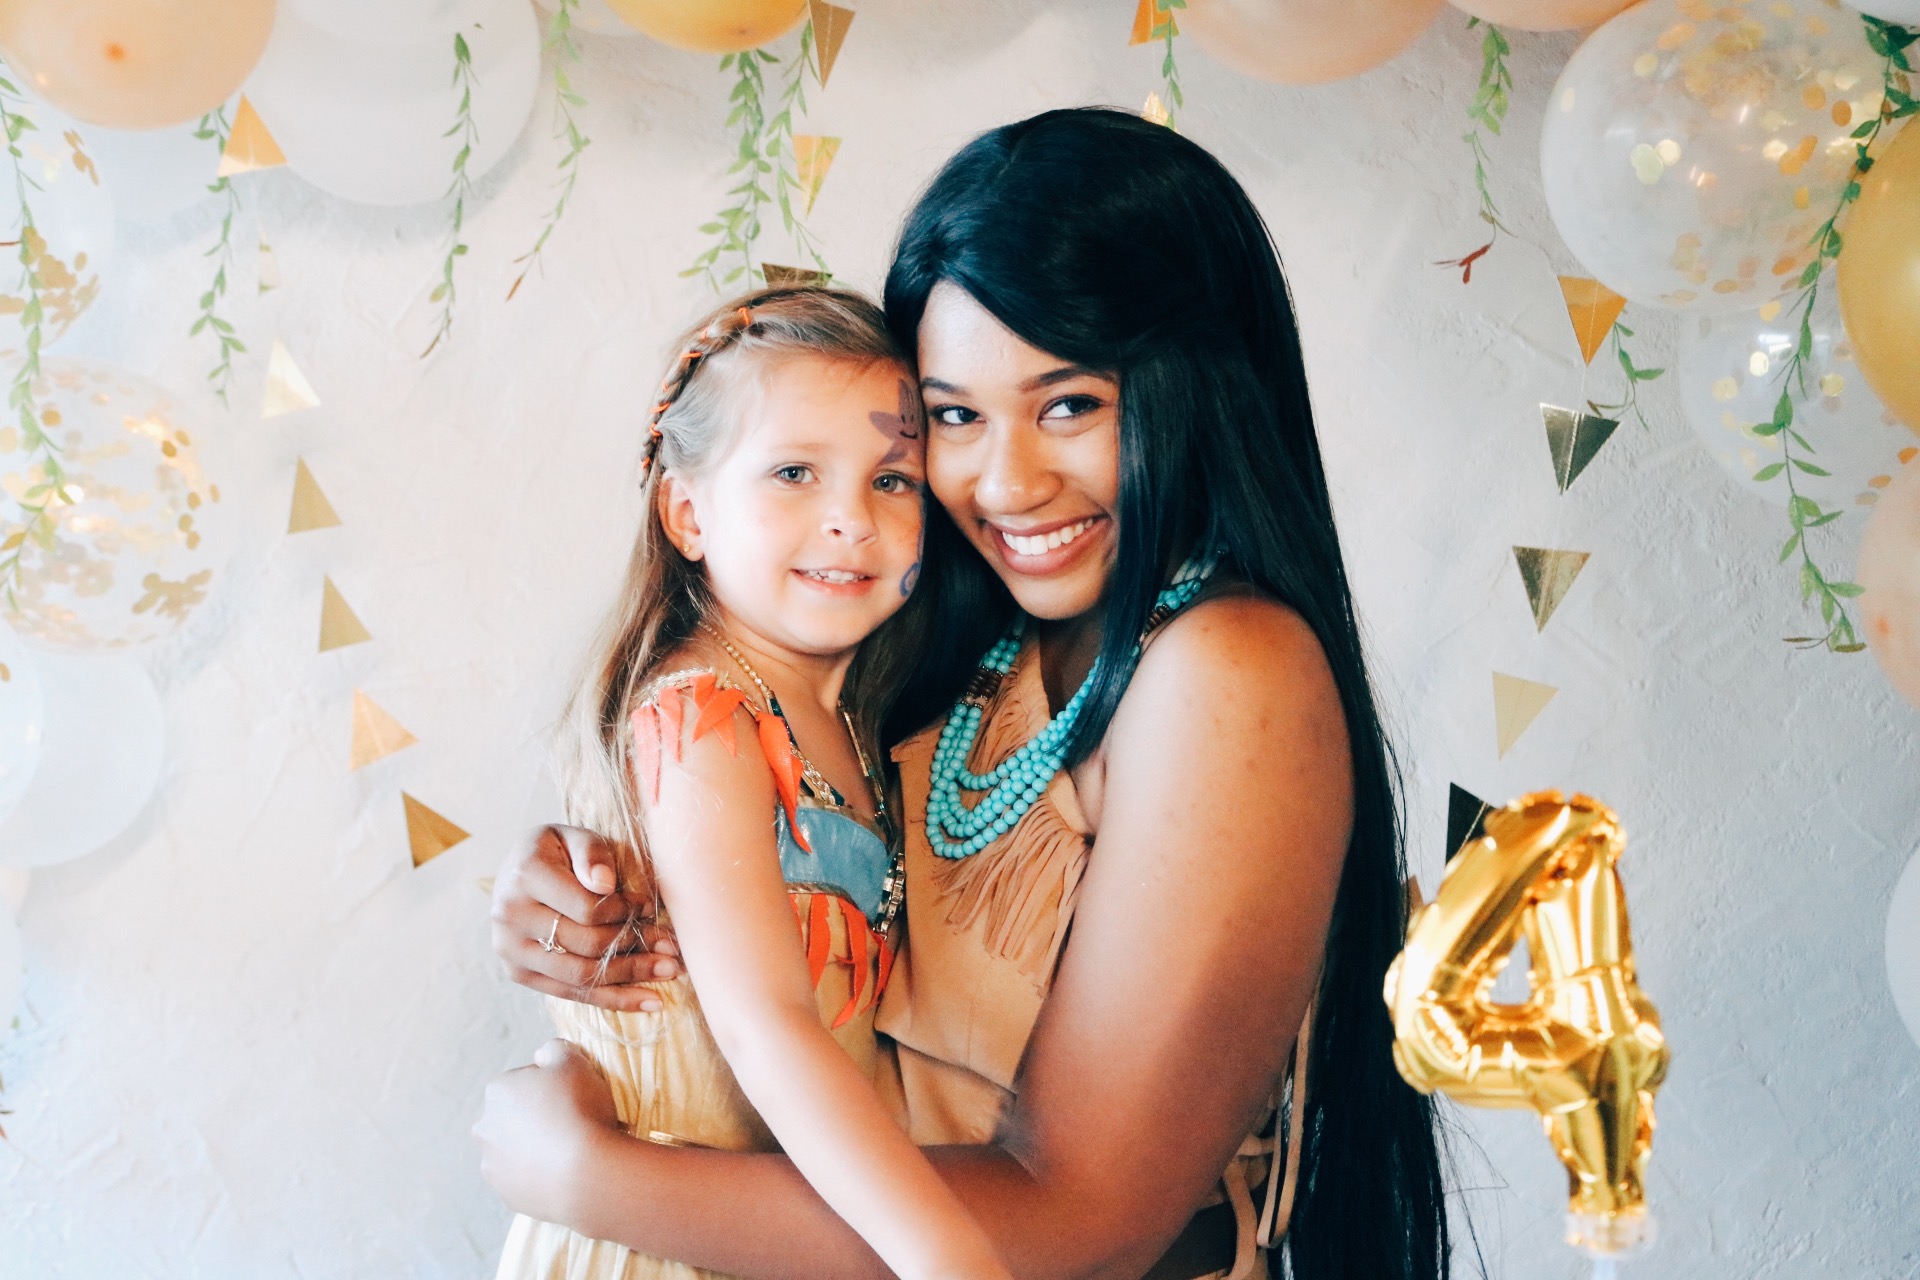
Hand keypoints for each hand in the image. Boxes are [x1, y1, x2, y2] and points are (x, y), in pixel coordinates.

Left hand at [475, 1039, 624, 1227]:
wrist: (583, 1174)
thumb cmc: (579, 1110)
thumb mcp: (574, 1061)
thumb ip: (554, 1049)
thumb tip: (542, 1055)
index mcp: (498, 1090)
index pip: (527, 1081)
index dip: (554, 1086)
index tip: (575, 1097)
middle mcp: (485, 1127)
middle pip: (517, 1116)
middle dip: (538, 1118)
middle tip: (573, 1123)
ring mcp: (493, 1164)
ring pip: (518, 1148)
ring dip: (537, 1146)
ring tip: (570, 1151)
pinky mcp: (506, 1194)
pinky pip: (525, 1177)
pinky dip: (540, 1174)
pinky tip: (564, 1171)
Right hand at [491, 824, 680, 1009]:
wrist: (515, 873)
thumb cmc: (556, 851)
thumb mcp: (574, 836)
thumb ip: (592, 853)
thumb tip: (605, 884)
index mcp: (525, 876)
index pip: (586, 908)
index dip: (625, 911)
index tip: (651, 907)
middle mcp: (510, 917)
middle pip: (585, 945)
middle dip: (635, 947)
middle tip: (672, 949)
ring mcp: (511, 950)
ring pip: (581, 975)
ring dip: (631, 976)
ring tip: (668, 971)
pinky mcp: (519, 973)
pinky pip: (571, 993)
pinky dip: (614, 999)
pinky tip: (649, 1000)